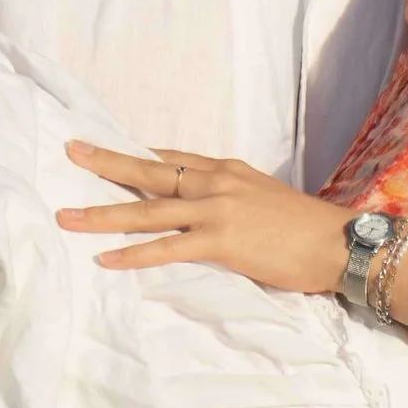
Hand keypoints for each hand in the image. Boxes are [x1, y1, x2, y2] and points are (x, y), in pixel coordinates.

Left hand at [60, 144, 347, 292]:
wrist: (339, 242)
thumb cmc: (306, 227)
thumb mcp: (263, 196)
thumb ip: (230, 195)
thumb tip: (205, 206)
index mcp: (226, 169)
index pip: (170, 156)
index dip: (134, 153)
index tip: (102, 148)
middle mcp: (216, 182)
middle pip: (149, 170)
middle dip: (105, 162)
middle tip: (70, 151)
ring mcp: (217, 209)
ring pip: (147, 210)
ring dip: (103, 214)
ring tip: (67, 216)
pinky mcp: (222, 241)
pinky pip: (167, 248)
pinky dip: (133, 254)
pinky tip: (106, 259)